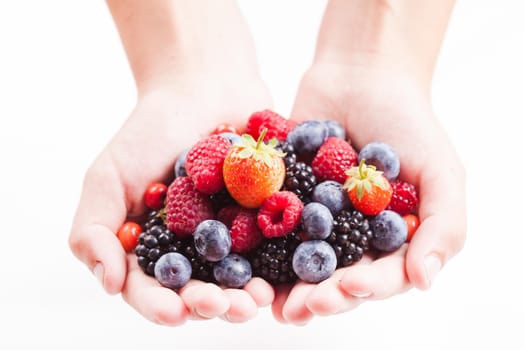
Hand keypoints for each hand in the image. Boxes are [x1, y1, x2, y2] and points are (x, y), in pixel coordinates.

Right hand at [69, 75, 275, 325]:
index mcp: (152, 247)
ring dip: (247, 294)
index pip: (150, 288)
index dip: (159, 305)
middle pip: (198, 291)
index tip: (174, 313)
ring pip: (237, 278)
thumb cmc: (149, 131)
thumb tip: (108, 285)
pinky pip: (273, 246)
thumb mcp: (109, 176)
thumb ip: (94, 230)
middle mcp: (191, 249)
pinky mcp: (264, 219)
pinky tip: (287, 272)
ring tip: (258, 301)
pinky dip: (279, 262)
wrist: (203, 87)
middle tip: (229, 309)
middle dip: (212, 305)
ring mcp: (230, 237)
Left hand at [272, 62, 465, 323]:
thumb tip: (424, 282)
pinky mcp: (285, 200)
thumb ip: (443, 225)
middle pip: (337, 277)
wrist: (360, 74)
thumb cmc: (409, 121)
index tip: (346, 290)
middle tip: (300, 308)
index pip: (382, 276)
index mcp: (393, 240)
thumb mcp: (440, 170)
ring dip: (286, 285)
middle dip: (321, 295)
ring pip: (300, 262)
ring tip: (268, 303)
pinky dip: (258, 245)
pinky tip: (243, 262)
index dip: (365, 289)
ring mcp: (317, 221)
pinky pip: (270, 227)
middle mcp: (354, 237)